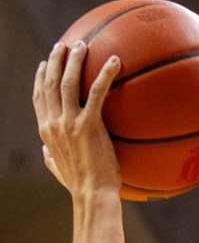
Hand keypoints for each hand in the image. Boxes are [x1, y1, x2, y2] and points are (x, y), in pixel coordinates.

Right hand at [33, 41, 121, 196]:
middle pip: (51, 83)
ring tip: (83, 46)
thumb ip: (50, 158)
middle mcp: (54, 123)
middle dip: (56, 60)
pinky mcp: (89, 125)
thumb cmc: (80, 188)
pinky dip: (105, 74)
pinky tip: (115, 61)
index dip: (41, 78)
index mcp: (47, 132)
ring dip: (75, 60)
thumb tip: (44, 152)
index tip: (45, 64)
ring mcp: (69, 123)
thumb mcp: (58, 171)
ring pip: (68, 82)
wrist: (92, 196)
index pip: (39, 98)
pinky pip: (98, 92)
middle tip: (64, 46)